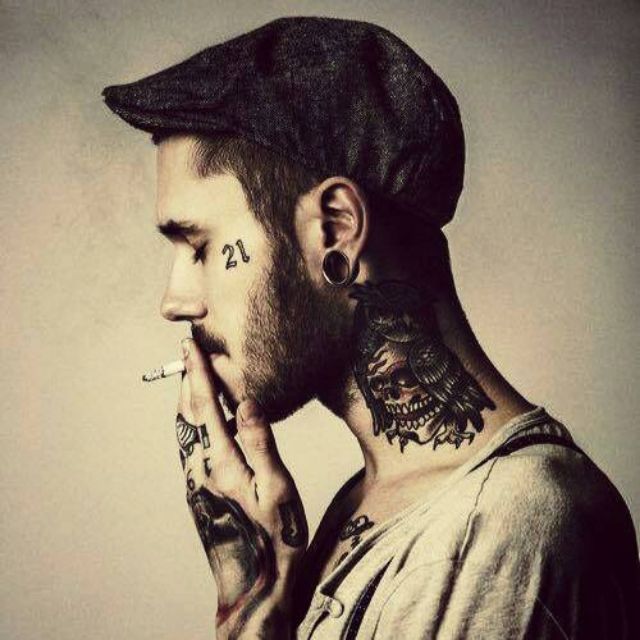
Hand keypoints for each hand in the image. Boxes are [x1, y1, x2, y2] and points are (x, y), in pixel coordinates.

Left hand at [176, 338, 307, 638]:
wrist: (256, 583)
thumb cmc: (276, 538)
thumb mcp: (278, 489)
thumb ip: (261, 444)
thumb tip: (245, 402)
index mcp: (221, 462)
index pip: (205, 406)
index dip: (198, 372)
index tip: (190, 343)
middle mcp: (202, 467)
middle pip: (187, 413)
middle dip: (187, 377)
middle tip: (187, 348)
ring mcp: (197, 480)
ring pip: (184, 428)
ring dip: (186, 397)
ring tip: (191, 374)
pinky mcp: (198, 490)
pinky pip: (190, 443)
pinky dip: (190, 419)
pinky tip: (199, 418)